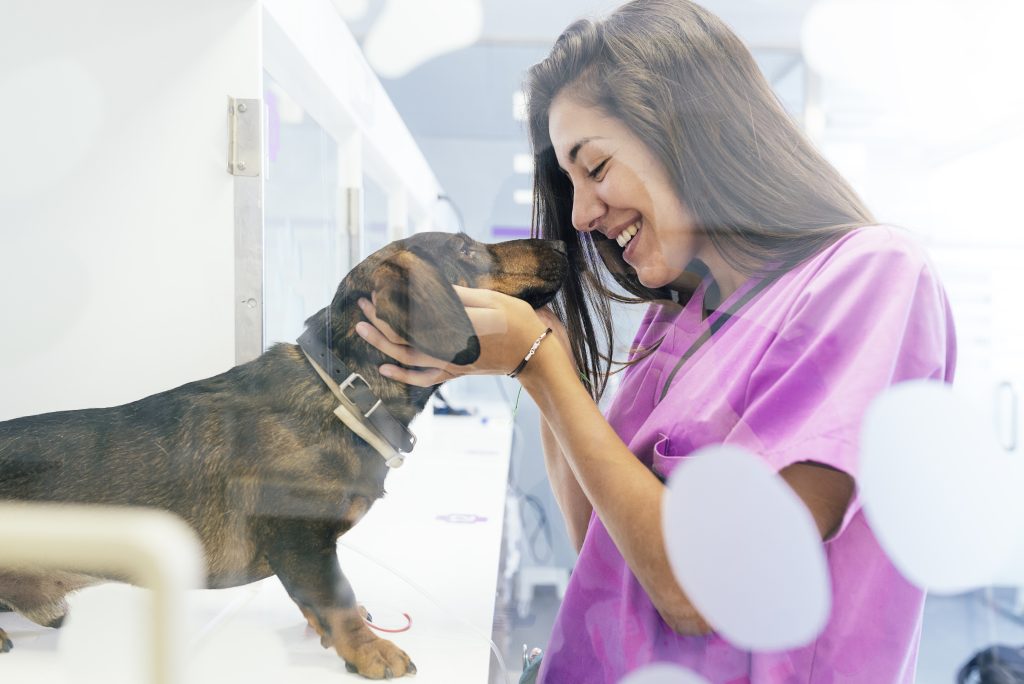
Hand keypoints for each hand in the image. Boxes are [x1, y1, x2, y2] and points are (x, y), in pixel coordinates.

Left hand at [355, 285, 554, 386]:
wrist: (534, 355)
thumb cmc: (517, 322)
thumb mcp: (492, 300)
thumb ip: (459, 296)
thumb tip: (431, 288)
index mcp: (455, 327)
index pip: (413, 317)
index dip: (391, 305)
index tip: (378, 289)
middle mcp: (448, 348)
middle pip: (402, 337)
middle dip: (378, 321)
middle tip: (362, 304)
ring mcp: (450, 364)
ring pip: (406, 358)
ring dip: (381, 344)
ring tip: (362, 328)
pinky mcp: (455, 372)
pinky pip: (423, 378)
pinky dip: (402, 375)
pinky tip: (384, 369)